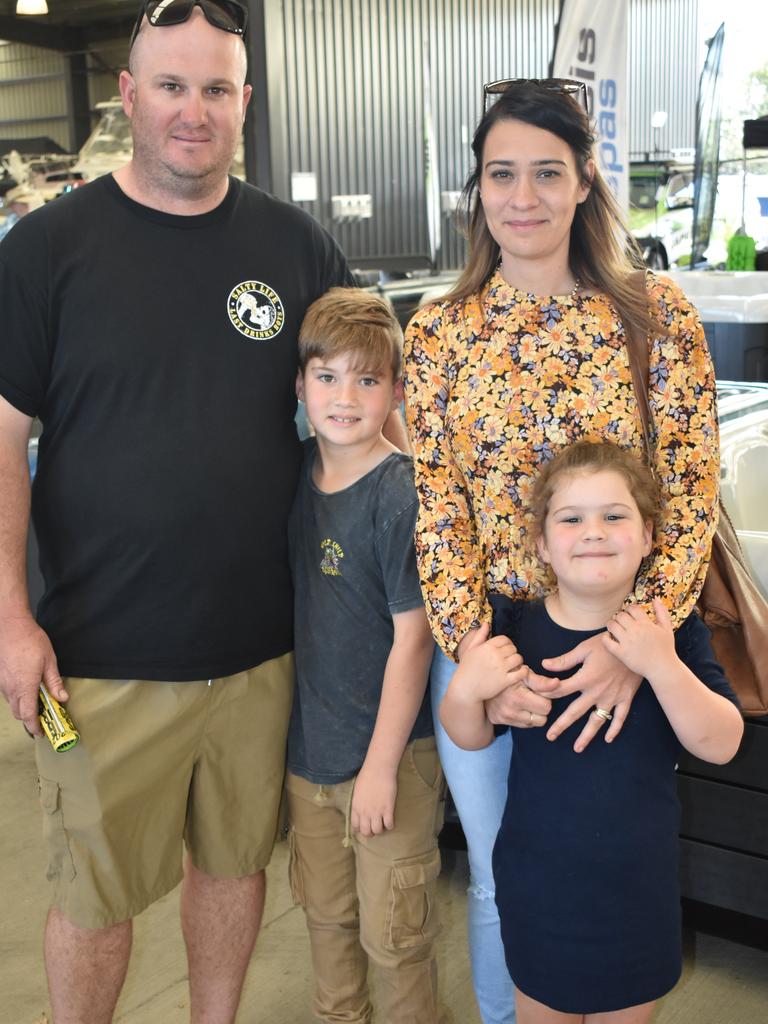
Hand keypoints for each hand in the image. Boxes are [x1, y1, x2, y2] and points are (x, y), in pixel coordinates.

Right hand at [0, 614, 66, 736]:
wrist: (10, 626)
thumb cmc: (30, 641)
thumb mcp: (49, 660)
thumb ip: (55, 682)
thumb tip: (62, 698)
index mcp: (25, 686)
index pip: (28, 715)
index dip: (34, 727)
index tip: (41, 733)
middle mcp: (11, 688)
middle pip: (19, 712)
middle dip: (30, 719)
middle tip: (43, 718)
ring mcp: (2, 683)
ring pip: (12, 703)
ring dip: (23, 707)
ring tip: (38, 702)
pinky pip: (8, 693)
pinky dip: (17, 697)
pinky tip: (27, 688)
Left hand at [351, 761, 396, 836]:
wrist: (378, 769)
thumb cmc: (367, 775)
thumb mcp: (357, 791)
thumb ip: (358, 802)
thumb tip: (361, 808)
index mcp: (356, 807)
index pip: (356, 826)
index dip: (360, 829)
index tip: (365, 827)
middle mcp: (365, 812)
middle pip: (366, 832)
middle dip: (370, 833)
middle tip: (375, 828)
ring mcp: (377, 812)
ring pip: (377, 831)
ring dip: (380, 830)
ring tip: (383, 824)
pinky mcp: (388, 809)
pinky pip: (389, 825)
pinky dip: (390, 826)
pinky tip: (390, 821)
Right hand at [454, 623, 527, 701]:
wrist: (464, 689)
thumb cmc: (466, 669)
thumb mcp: (470, 650)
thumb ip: (479, 636)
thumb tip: (486, 623)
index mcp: (487, 646)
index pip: (505, 639)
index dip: (507, 643)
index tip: (505, 649)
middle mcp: (495, 656)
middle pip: (513, 648)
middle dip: (512, 652)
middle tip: (509, 658)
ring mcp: (500, 668)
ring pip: (519, 659)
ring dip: (518, 661)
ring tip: (514, 665)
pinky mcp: (505, 681)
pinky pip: (520, 673)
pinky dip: (523, 671)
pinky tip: (521, 672)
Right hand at [484, 668, 557, 727]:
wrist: (481, 677)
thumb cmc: (507, 672)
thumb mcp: (524, 673)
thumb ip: (541, 681)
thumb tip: (557, 683)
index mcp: (518, 698)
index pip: (546, 708)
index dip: (545, 698)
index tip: (538, 691)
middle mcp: (510, 711)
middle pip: (542, 719)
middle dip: (540, 708)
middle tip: (532, 696)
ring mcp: (503, 718)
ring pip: (533, 723)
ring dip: (532, 713)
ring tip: (524, 700)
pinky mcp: (498, 721)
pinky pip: (521, 725)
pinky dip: (523, 716)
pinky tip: (517, 705)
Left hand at [541, 633, 640, 750]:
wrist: (636, 645)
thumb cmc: (608, 644)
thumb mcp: (584, 648)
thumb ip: (565, 660)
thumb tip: (545, 664)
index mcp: (585, 678)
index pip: (561, 690)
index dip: (548, 694)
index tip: (539, 700)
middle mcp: (597, 691)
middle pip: (575, 712)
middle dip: (561, 725)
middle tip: (550, 737)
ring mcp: (612, 697)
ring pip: (597, 720)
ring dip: (587, 735)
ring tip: (577, 748)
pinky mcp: (625, 698)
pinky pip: (620, 717)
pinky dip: (614, 729)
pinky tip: (607, 739)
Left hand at [603, 599, 676, 679]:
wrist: (663, 669)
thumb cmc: (666, 649)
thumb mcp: (667, 628)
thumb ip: (662, 612)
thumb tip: (656, 598)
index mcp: (646, 624)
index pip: (632, 608)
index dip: (630, 610)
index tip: (630, 616)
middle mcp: (635, 631)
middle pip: (620, 615)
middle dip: (620, 617)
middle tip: (621, 622)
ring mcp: (627, 642)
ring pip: (611, 625)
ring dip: (611, 625)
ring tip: (615, 628)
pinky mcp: (621, 653)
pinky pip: (606, 641)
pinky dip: (605, 637)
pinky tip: (609, 638)